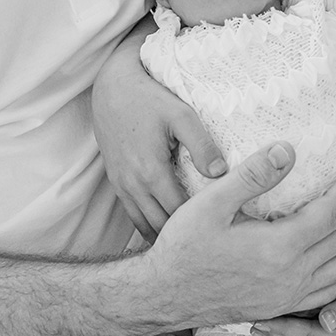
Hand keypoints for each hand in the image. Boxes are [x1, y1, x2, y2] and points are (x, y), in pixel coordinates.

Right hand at [93, 47, 224, 241]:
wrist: (110, 88)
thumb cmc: (149, 99)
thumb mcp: (181, 115)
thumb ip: (202, 145)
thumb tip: (222, 174)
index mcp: (151, 172)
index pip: (181, 212)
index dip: (203, 224)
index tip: (225, 230)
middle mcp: (133, 185)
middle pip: (163, 225)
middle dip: (186, 236)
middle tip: (213, 244)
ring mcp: (121, 186)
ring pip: (145, 225)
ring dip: (167, 236)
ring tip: (193, 246)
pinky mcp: (116, 182)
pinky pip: (133, 215)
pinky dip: (150, 226)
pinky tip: (168, 233)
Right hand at [147, 143, 335, 326]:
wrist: (163, 296)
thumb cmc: (183, 247)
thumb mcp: (210, 203)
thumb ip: (252, 176)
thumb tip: (288, 149)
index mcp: (279, 247)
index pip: (332, 210)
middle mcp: (293, 274)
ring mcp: (290, 293)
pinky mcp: (283, 304)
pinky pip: (332, 289)